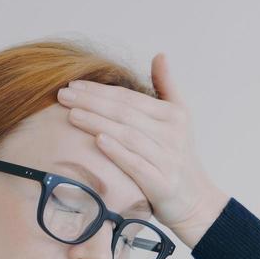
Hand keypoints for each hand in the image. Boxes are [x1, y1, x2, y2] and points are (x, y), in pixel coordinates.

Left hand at [56, 52, 228, 247]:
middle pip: (125, 113)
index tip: (74, 85)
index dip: (100, 90)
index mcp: (173, 116)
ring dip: (97, 123)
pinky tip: (97, 141)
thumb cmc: (178, 159)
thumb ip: (167, 87)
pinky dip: (117, 151)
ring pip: (127, 135)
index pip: (129, 98)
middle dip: (91, 102)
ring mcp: (168, 159)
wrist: (196, 202)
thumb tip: (159, 55)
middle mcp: (172, 135)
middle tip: (63, 96)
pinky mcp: (163, 183)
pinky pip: (136, 164)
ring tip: (71, 115)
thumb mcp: (180, 119)